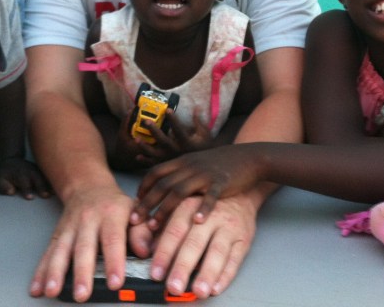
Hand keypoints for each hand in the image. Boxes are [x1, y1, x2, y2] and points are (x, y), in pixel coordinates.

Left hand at [0, 156, 51, 199]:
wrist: (12, 161)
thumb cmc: (6, 174)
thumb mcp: (0, 180)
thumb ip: (4, 186)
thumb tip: (12, 191)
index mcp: (20, 175)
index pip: (24, 183)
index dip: (27, 190)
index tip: (30, 197)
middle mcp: (30, 172)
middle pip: (37, 179)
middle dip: (42, 187)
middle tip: (46, 195)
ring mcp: (37, 170)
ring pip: (45, 177)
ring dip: (50, 184)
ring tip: (56, 192)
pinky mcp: (42, 171)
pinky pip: (49, 175)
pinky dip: (54, 180)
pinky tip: (59, 187)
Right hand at [29, 184, 151, 300]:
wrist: (89, 186)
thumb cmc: (115, 205)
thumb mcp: (135, 211)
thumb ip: (142, 231)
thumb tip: (145, 251)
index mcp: (111, 214)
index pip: (113, 240)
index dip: (114, 261)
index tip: (115, 282)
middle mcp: (88, 220)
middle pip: (84, 248)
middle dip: (81, 272)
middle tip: (82, 294)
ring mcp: (70, 227)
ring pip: (61, 250)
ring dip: (55, 272)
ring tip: (52, 290)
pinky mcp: (57, 234)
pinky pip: (48, 253)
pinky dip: (41, 271)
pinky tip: (37, 287)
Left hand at [132, 144, 262, 228]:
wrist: (248, 157)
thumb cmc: (220, 164)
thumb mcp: (197, 162)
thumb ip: (181, 172)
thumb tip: (164, 188)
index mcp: (183, 161)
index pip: (156, 172)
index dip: (144, 187)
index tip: (136, 203)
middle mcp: (191, 166)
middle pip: (163, 184)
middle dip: (147, 203)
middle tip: (135, 220)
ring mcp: (205, 174)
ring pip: (180, 191)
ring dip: (165, 209)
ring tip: (155, 226)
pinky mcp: (221, 182)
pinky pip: (210, 196)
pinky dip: (202, 208)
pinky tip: (196, 222)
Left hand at [135, 109, 213, 163]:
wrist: (206, 170)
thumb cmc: (204, 149)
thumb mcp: (205, 135)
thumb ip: (200, 122)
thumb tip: (197, 107)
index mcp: (187, 143)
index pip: (179, 129)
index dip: (173, 119)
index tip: (167, 109)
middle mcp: (177, 152)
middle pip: (164, 140)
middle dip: (154, 130)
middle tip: (146, 120)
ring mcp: (171, 160)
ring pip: (156, 153)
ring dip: (145, 147)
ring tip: (136, 139)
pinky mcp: (167, 166)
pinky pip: (154, 164)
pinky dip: (145, 161)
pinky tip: (138, 156)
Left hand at [148, 195, 257, 298]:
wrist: (239, 195)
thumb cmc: (204, 208)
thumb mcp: (182, 209)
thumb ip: (162, 228)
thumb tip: (145, 249)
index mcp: (190, 207)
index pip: (175, 230)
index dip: (164, 252)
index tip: (155, 272)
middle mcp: (210, 216)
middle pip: (195, 243)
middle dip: (183, 267)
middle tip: (173, 286)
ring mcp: (229, 228)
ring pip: (217, 252)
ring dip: (207, 273)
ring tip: (198, 291)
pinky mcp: (243, 239)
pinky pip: (235, 259)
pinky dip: (226, 275)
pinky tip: (216, 287)